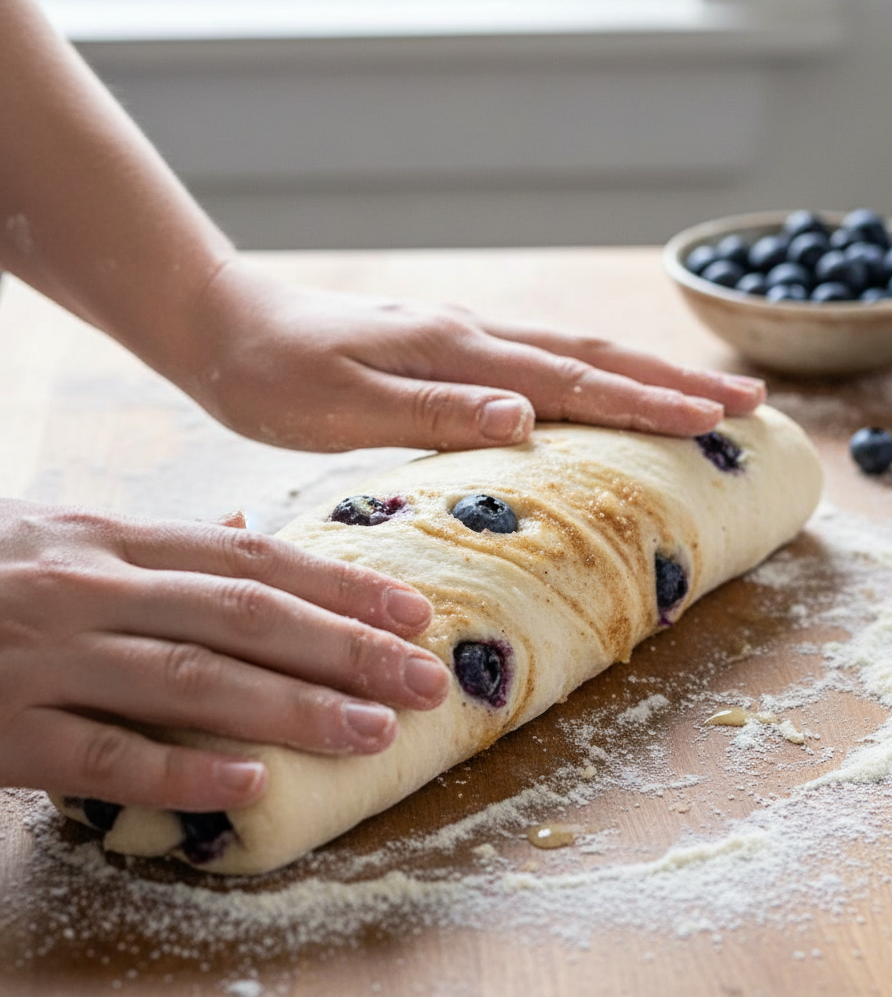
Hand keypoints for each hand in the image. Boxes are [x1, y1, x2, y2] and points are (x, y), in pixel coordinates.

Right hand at [0, 500, 448, 811]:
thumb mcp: (70, 532)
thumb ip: (165, 541)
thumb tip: (249, 529)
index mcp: (116, 539)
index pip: (254, 560)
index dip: (340, 586)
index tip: (413, 611)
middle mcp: (93, 589)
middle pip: (244, 617)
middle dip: (345, 648)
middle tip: (424, 678)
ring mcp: (46, 658)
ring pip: (191, 682)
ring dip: (291, 709)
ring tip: (371, 731)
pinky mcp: (3, 729)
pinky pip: (102, 756)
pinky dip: (179, 773)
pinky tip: (249, 788)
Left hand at [179, 259, 765, 452]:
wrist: (224, 325)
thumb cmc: (270, 375)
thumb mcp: (336, 405)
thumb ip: (430, 411)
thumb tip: (526, 417)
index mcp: (454, 350)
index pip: (569, 382)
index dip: (645, 403)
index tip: (714, 421)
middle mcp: (472, 334)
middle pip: (592, 356)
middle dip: (674, 381)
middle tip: (748, 400)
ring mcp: (464, 335)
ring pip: (573, 353)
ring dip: (645, 373)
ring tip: (704, 394)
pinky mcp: (450, 347)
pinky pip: (540, 359)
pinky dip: (592, 376)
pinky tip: (607, 389)